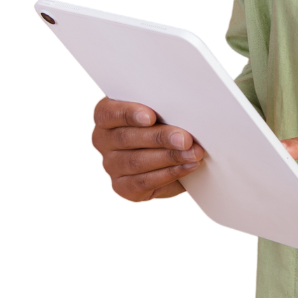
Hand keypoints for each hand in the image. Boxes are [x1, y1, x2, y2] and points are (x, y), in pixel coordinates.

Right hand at [90, 97, 205, 202]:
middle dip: (159, 138)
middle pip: (126, 138)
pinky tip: (189, 166)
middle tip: (185, 139)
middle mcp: (103, 141)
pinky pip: (145, 181)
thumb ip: (163, 110)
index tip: (151, 117)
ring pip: (137, 162)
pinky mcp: (123, 187)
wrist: (164, 158)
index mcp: (107, 116)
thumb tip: (185, 110)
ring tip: (194, 153)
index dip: (128, 114)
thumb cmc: (161, 124)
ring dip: (170, 157)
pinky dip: (171, 173)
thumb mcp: (159, 112)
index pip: (108, 113)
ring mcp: (111, 165)